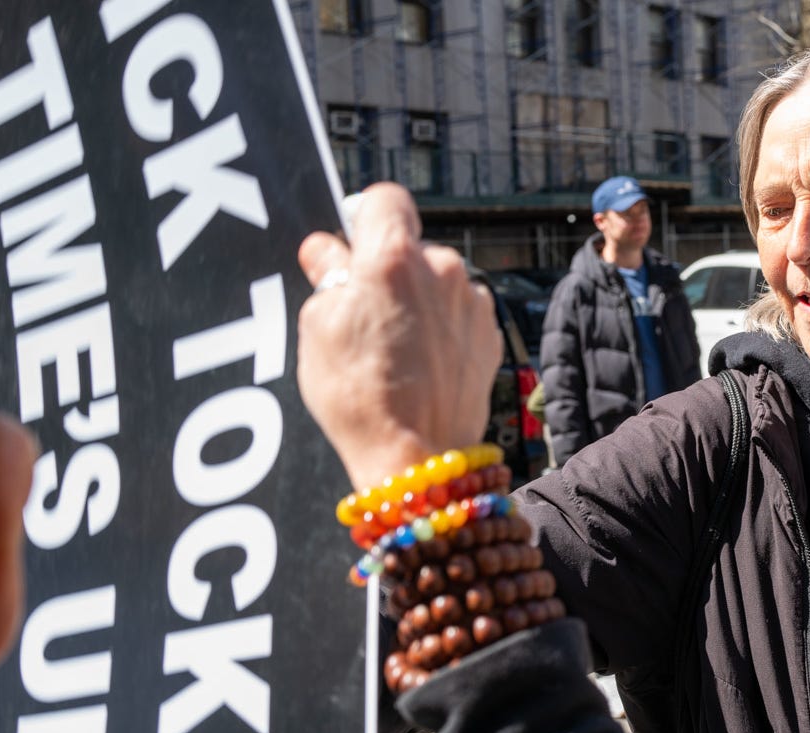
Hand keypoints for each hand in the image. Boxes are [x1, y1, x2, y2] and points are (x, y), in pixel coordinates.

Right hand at [296, 184, 498, 491]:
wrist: (419, 456)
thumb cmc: (360, 396)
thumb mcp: (320, 329)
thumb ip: (326, 277)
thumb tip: (326, 249)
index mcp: (392, 256)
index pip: (384, 198)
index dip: (364, 216)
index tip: (352, 244)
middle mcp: (442, 268)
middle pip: (410, 246)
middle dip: (387, 269)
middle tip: (363, 313)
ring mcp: (472, 300)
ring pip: (437, 280)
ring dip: (418, 299)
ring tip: (395, 348)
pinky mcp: (490, 332)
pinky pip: (458, 311)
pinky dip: (442, 326)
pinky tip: (423, 362)